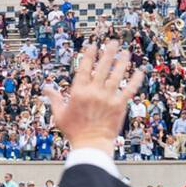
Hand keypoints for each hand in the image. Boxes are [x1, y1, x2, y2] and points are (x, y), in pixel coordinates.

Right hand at [42, 41, 143, 156]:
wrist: (91, 144)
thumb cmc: (74, 131)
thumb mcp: (59, 114)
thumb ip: (54, 98)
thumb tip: (46, 88)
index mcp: (78, 92)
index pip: (85, 68)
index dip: (89, 55)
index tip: (93, 46)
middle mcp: (94, 92)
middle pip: (102, 68)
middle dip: (108, 53)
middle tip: (113, 42)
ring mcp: (108, 98)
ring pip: (116, 76)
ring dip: (122, 62)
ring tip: (126, 52)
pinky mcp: (119, 105)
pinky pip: (129, 89)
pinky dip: (135, 80)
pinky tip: (140, 71)